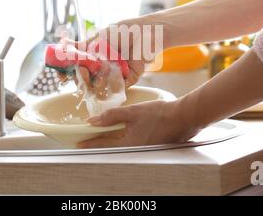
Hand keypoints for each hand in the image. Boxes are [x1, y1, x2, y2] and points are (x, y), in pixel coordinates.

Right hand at [67, 18, 158, 91]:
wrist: (146, 32)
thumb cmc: (123, 31)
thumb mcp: (99, 37)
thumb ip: (82, 45)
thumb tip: (63, 46)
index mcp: (94, 57)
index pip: (77, 69)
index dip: (68, 73)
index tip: (62, 76)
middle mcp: (103, 68)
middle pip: (86, 81)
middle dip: (81, 78)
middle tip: (81, 72)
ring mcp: (114, 75)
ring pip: (99, 87)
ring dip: (94, 82)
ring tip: (94, 73)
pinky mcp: (127, 80)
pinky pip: (116, 88)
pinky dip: (111, 85)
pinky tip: (107, 79)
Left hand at [76, 99, 199, 147]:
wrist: (183, 117)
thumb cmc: (160, 114)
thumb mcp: (133, 112)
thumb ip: (112, 116)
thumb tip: (93, 121)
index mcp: (128, 144)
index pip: (103, 144)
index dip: (90, 142)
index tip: (78, 143)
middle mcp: (134, 149)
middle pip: (110, 146)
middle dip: (97, 141)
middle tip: (85, 138)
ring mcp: (142, 147)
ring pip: (120, 144)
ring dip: (108, 139)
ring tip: (99, 134)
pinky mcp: (148, 143)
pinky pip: (129, 142)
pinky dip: (120, 136)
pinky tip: (119, 130)